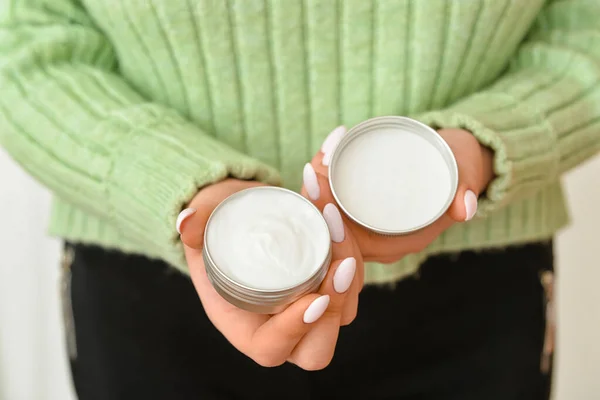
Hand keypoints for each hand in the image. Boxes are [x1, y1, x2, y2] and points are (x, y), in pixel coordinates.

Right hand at [178, 178, 362, 369]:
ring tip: (332, 219)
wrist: (239, 216)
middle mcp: (282, 325)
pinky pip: (351, 278)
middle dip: (337, 305)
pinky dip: (348, 244)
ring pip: (346, 307)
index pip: (272, 348)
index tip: (313, 299)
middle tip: (340, 263)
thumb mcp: (200, 228)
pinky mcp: (328, 282)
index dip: (294, 331)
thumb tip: (186, 223)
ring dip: (349, 266)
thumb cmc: (216, 231)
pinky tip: (331, 208)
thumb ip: (193, 228)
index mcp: (245, 326)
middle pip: (320, 344)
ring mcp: (309, 307)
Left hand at [302, 127, 493, 263]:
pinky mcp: (359, 211)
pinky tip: (315, 164)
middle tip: (313, 169)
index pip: (354, 243)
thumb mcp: (463, 177)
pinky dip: (322, 187)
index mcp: (394, 245)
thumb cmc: (457, 168)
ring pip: (328, 218)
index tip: (327, 193)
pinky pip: (332, 206)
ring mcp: (365, 227)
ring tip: (315, 161)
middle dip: (319, 201)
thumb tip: (466, 207)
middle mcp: (374, 242)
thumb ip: (464, 192)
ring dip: (317, 192)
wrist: (456, 163)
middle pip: (334, 230)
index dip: (335, 220)